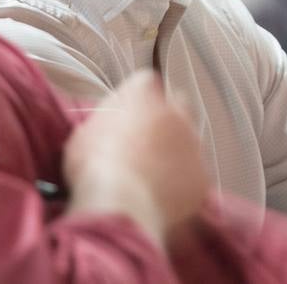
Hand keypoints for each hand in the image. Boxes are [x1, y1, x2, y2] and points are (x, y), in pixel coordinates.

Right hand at [63, 69, 207, 243]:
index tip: (129, 112)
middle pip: (179, 104)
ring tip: (152, 174)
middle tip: (147, 138)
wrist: (122, 205)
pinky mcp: (201, 177)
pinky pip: (195, 175)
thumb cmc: (95, 167)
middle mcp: (176, 114)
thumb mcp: (85, 134)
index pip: (147, 81)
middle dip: (167, 116)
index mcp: (145, 96)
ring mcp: (193, 146)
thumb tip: (111, 124)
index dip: (138, 97)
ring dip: (175, 151)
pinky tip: (163, 195)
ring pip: (190, 141)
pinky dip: (182, 182)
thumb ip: (106, 121)